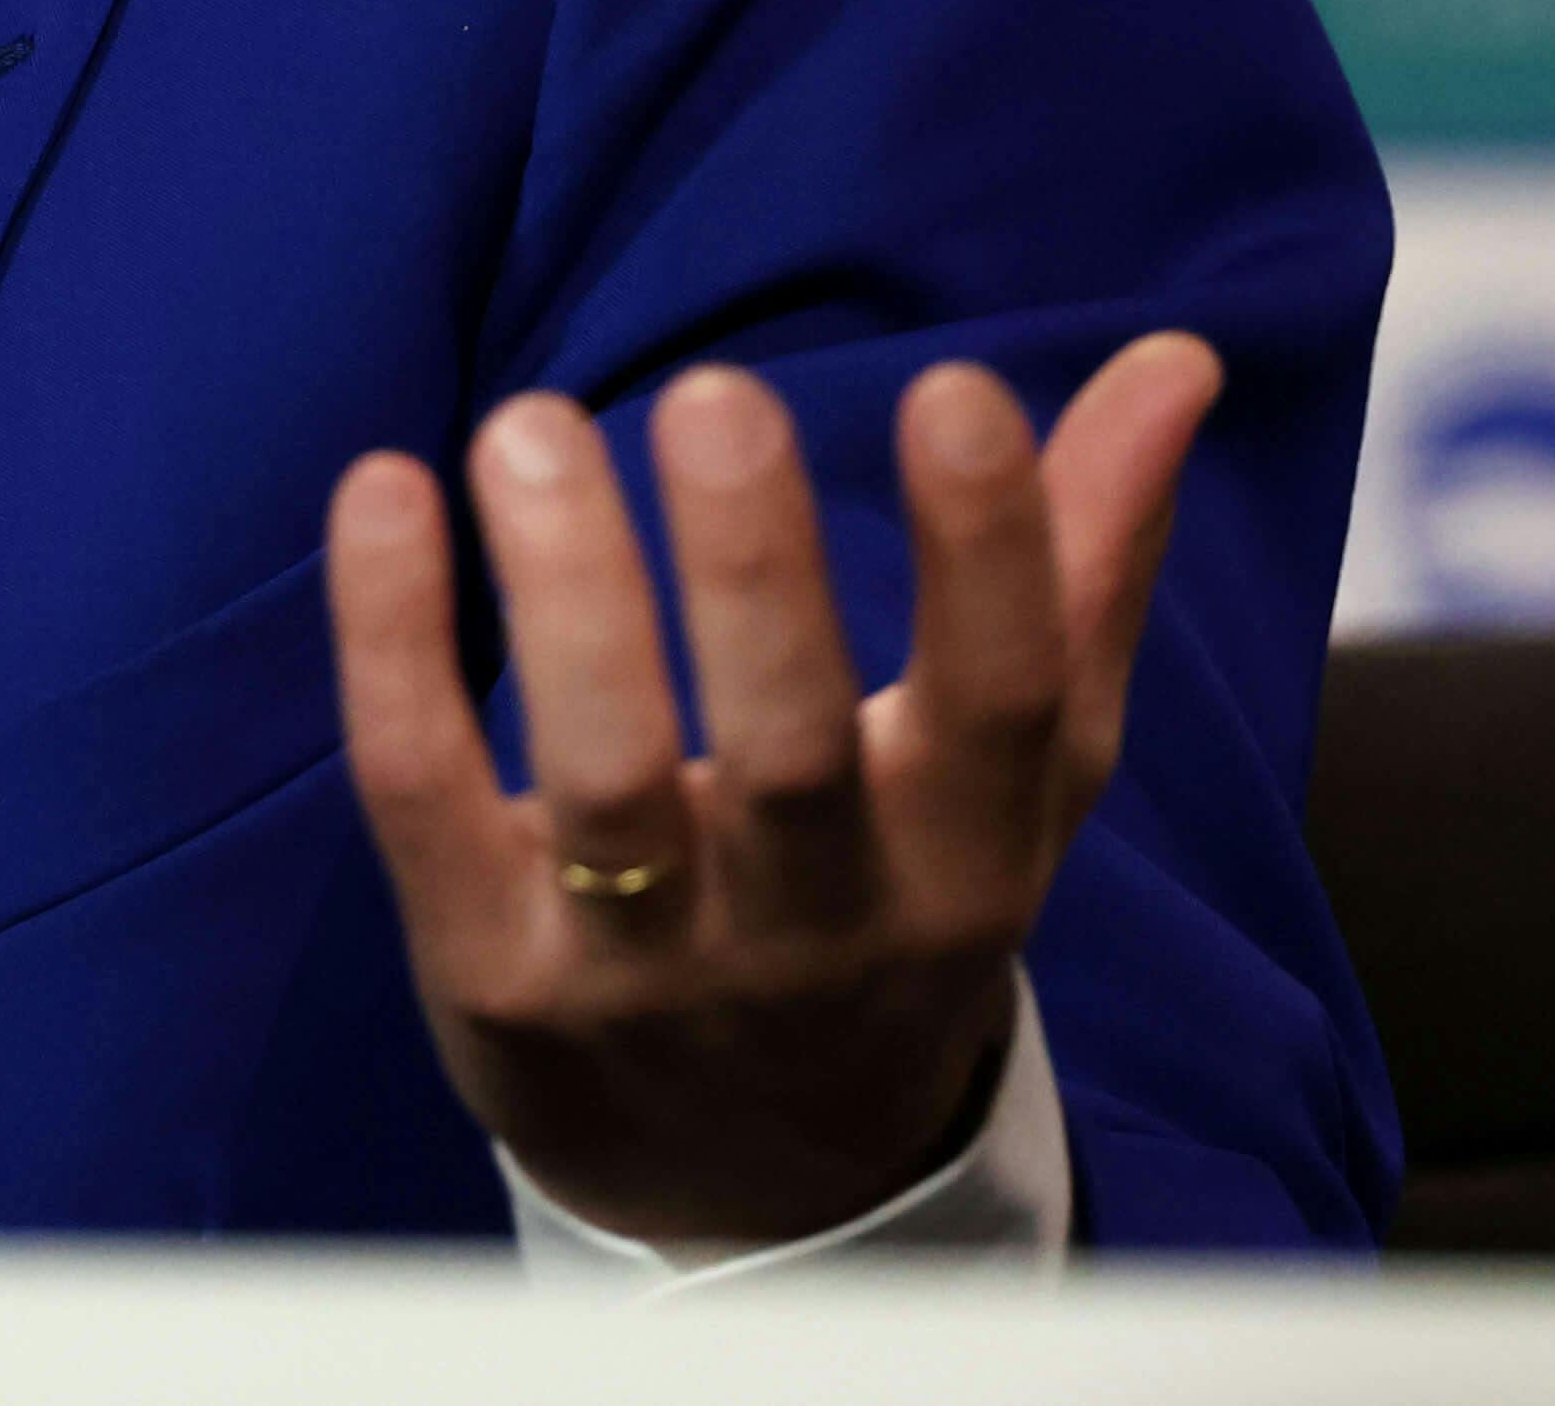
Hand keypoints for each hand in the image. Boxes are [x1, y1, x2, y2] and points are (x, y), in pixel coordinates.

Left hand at [323, 336, 1219, 1245]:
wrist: (758, 1191)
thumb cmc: (895, 913)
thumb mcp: (1019, 783)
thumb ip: (1084, 569)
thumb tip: (1170, 363)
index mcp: (963, 860)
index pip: (1003, 708)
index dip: (991, 557)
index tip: (954, 390)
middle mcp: (817, 924)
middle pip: (791, 749)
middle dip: (756, 571)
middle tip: (713, 393)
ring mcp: (644, 965)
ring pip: (604, 779)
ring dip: (567, 595)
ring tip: (530, 422)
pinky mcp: (489, 971)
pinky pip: (425, 798)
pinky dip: (391, 650)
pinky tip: (385, 492)